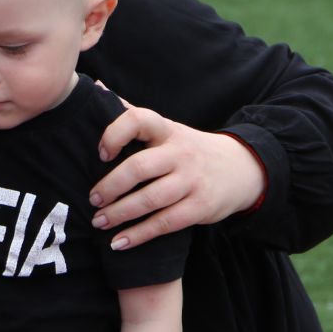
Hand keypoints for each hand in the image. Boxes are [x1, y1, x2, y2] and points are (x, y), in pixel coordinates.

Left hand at [89, 100, 264, 250]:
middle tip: (93, 200)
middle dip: (111, 186)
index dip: (114, 133)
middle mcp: (179, 153)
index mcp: (167, 130)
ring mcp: (191, 180)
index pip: (139, 120)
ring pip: (151, 199)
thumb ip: (133, 114)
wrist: (240, 168)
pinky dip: (139, 235)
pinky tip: (119, 242)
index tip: (100, 153)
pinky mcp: (200, 207)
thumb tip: (96, 88)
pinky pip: (165, 223)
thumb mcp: (166, 129)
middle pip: (140, 167)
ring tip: (99, 222)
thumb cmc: (188, 149)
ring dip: (120, 213)